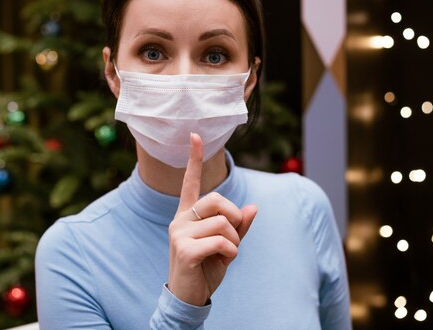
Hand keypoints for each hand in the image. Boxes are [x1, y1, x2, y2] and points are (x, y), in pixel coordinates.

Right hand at [167, 133, 256, 305]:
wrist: (189, 297)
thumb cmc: (206, 268)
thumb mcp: (227, 245)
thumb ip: (239, 226)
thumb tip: (254, 207)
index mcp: (188, 214)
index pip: (191, 182)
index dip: (194, 159)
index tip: (195, 135)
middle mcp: (180, 219)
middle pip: (217, 200)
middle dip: (234, 217)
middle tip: (232, 238)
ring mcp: (179, 233)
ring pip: (223, 222)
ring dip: (235, 240)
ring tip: (227, 253)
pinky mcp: (184, 249)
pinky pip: (221, 241)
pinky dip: (231, 252)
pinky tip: (224, 261)